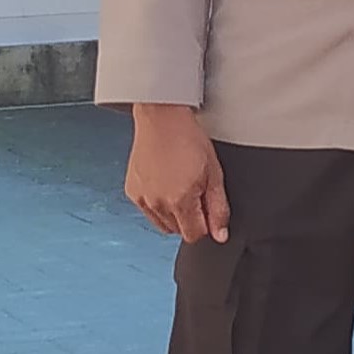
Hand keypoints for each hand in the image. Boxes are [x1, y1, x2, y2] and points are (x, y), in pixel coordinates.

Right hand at [124, 104, 229, 243]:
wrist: (162, 118)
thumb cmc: (188, 138)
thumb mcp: (214, 172)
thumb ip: (218, 207)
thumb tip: (220, 235)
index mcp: (179, 200)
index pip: (194, 235)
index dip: (205, 224)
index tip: (206, 207)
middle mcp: (157, 203)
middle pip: (178, 231)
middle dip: (190, 218)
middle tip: (194, 190)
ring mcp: (142, 198)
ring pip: (163, 224)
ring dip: (173, 213)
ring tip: (179, 186)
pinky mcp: (132, 192)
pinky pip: (148, 211)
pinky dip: (158, 204)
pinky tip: (165, 183)